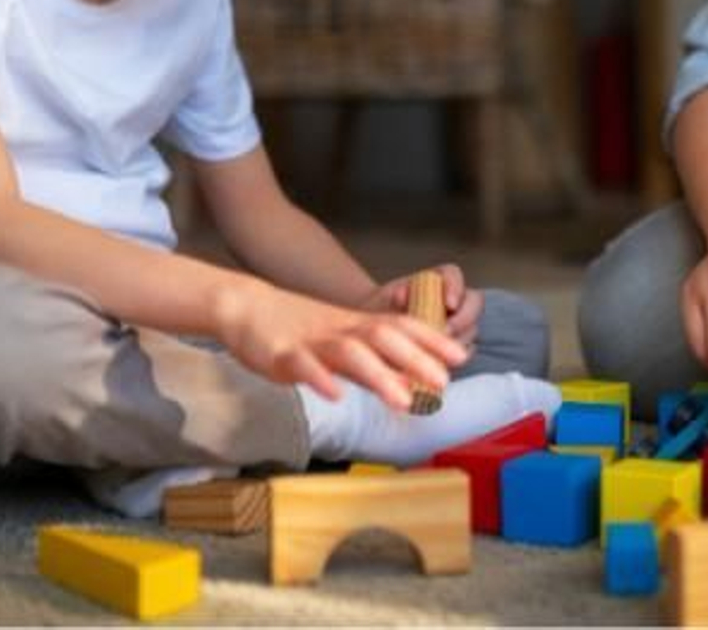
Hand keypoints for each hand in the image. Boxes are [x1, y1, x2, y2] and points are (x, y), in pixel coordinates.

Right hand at [220, 279, 468, 410]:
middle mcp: (340, 330)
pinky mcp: (281, 354)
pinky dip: (321, 378)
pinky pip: (303, 366)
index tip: (461, 356)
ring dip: (379, 375)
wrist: (246, 307)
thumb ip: (376, 360)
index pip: (401, 326)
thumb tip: (414, 382)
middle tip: (443, 382)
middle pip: (383, 337)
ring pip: (349, 353)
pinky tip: (336, 395)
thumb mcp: (342, 340)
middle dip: (416, 358)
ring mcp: (311, 341)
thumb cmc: (298, 328)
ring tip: (403, 400)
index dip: (432, 340)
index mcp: (356, 325)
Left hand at [365, 264, 483, 351]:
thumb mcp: (384, 300)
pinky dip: (455, 357)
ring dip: (458, 340)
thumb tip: (402, 296)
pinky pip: (466, 352)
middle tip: (445, 331)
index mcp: (438, 280)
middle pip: (474, 303)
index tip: (448, 304)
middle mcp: (455, 300)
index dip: (456, 288)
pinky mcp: (457, 346)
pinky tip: (437, 362)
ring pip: (472, 330)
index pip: (454, 276)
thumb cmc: (382, 310)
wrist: (375, 331)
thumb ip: (396, 295)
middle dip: (463, 319)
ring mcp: (459, 323)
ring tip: (437, 348)